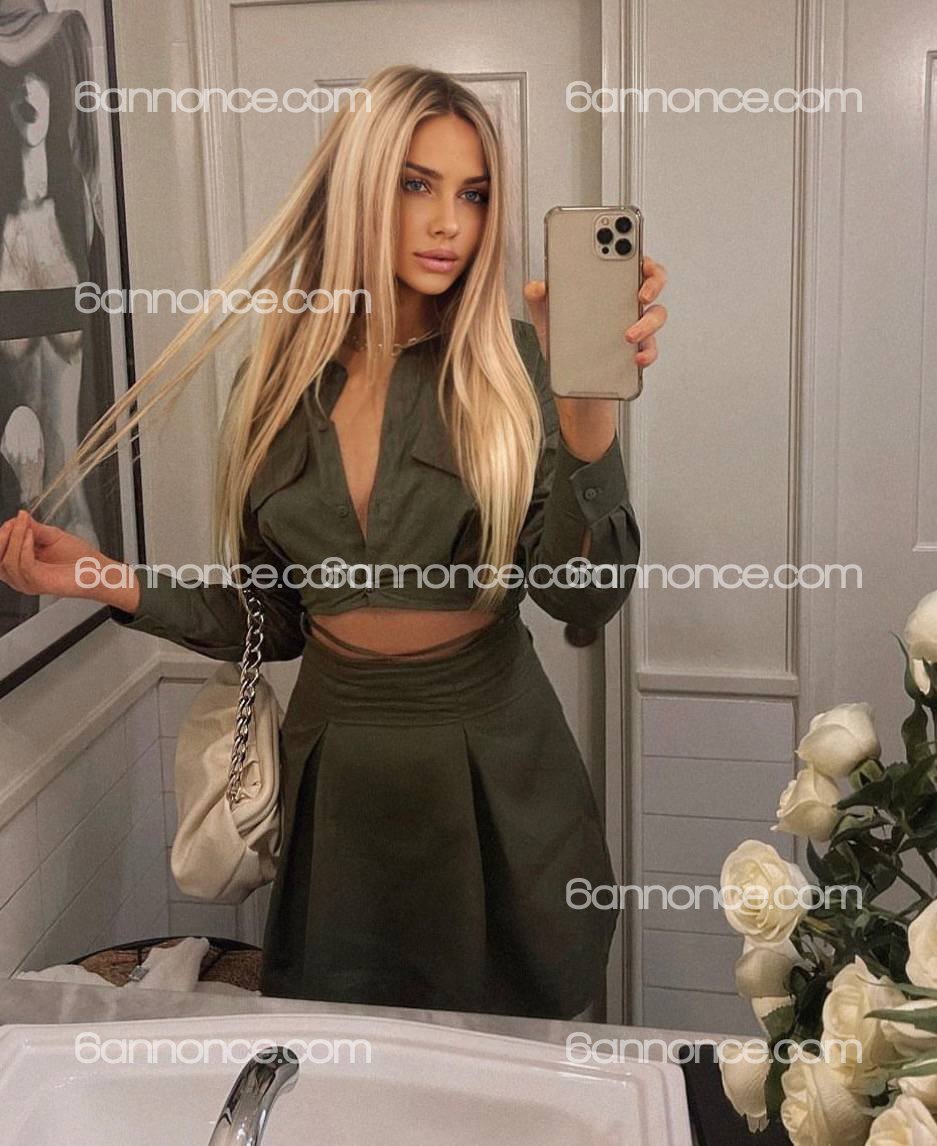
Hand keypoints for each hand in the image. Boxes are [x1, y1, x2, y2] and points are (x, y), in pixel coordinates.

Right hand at [0, 510, 104, 598]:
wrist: (98, 570)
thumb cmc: (79, 558)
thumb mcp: (52, 536)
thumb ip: (34, 528)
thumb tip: (19, 516)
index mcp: (20, 565)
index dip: (1, 536)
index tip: (14, 520)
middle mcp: (21, 576)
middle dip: (2, 538)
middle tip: (14, 523)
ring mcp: (28, 582)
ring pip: (7, 561)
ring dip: (15, 539)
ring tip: (27, 527)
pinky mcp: (38, 583)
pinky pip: (23, 565)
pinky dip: (24, 548)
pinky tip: (31, 536)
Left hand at [523, 256, 667, 459]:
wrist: (571, 387)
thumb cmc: (565, 347)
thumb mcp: (547, 320)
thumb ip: (540, 300)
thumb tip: (536, 286)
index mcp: (607, 288)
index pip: (626, 259)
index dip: (632, 247)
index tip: (626, 246)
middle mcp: (626, 305)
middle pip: (653, 281)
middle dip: (653, 281)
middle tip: (641, 292)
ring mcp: (636, 328)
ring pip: (657, 315)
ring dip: (647, 323)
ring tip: (628, 335)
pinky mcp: (637, 354)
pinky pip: (651, 349)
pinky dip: (646, 353)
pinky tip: (634, 357)